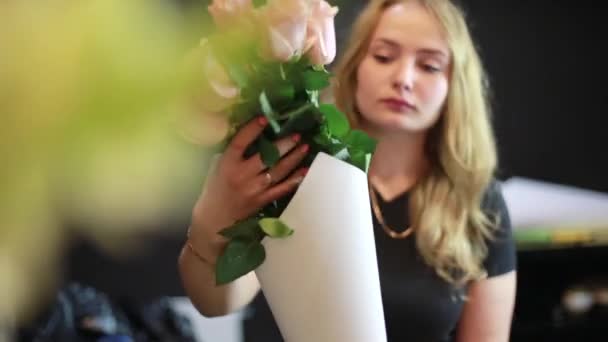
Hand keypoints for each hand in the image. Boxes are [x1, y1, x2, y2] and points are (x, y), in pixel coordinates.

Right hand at [189, 116, 308, 261]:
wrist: (214, 221)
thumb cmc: (214, 191)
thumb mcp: (216, 168)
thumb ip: (232, 154)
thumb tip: (251, 136)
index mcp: (227, 165)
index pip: (240, 143)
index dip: (252, 130)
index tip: (264, 119)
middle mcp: (242, 176)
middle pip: (266, 157)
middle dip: (284, 144)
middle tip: (297, 134)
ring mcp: (254, 189)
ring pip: (278, 171)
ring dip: (294, 158)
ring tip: (305, 147)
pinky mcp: (263, 201)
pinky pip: (283, 188)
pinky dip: (295, 179)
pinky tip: (305, 170)